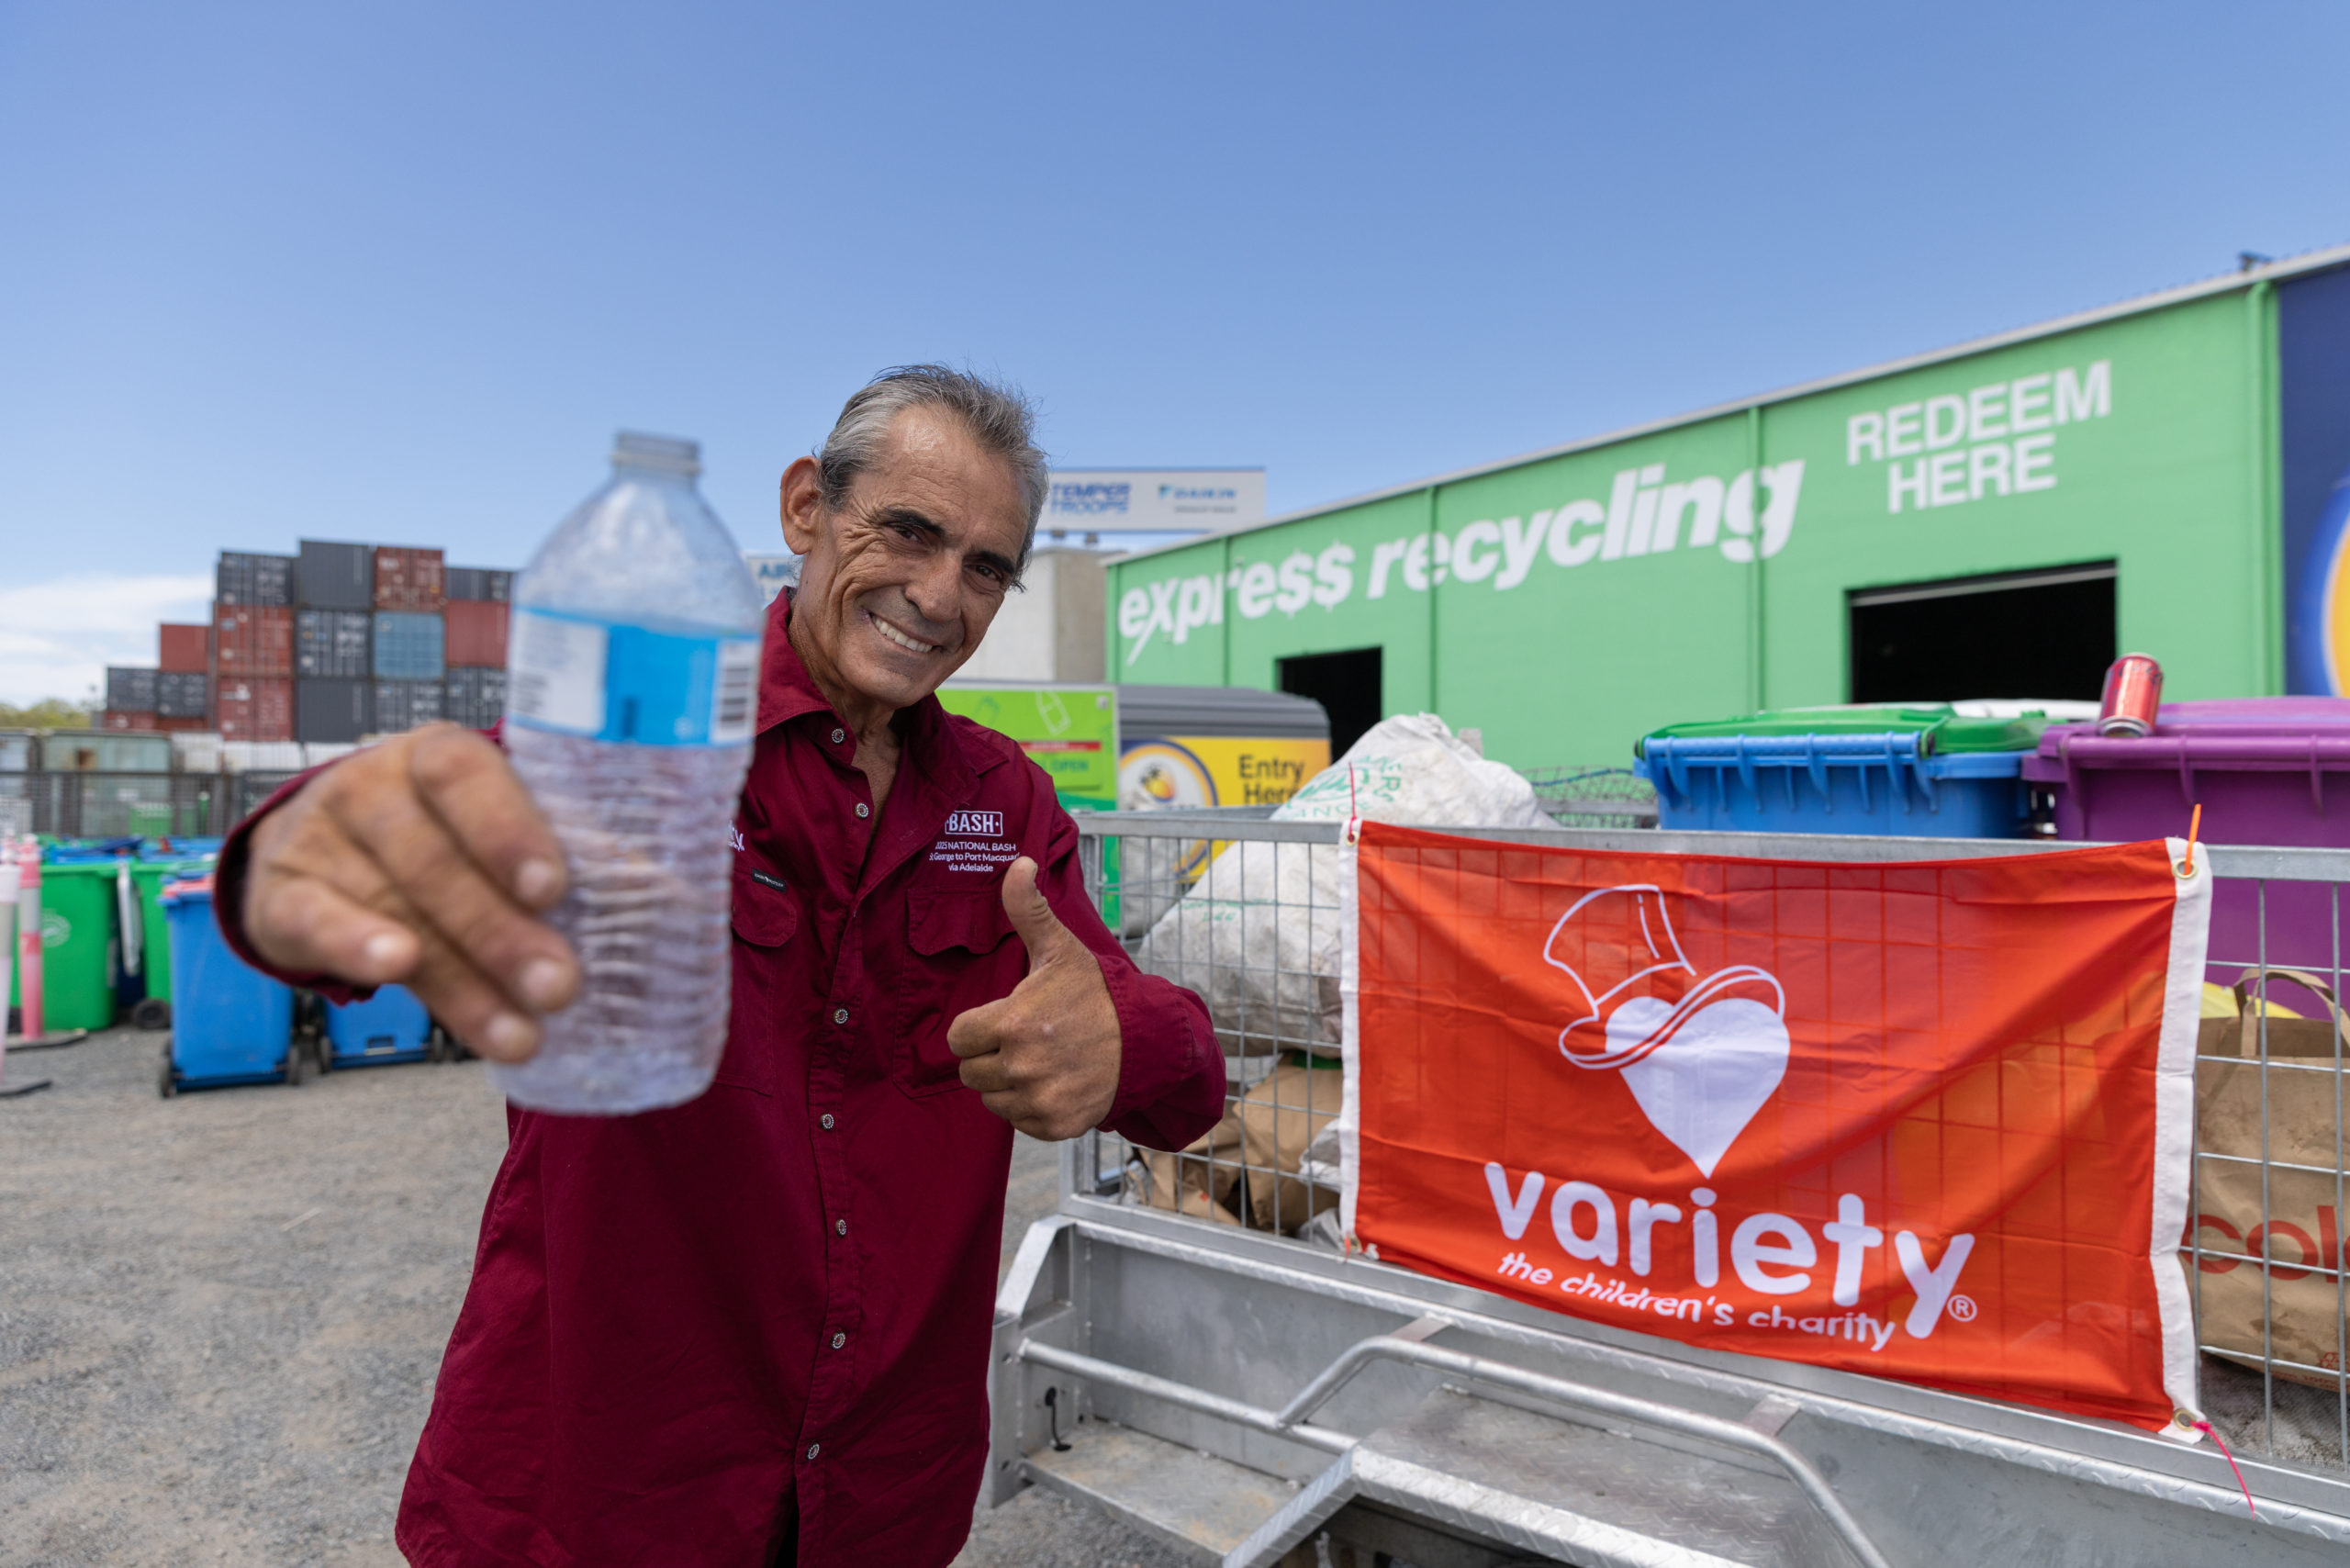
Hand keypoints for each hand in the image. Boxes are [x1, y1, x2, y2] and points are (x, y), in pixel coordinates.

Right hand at [241, 723, 579, 1061]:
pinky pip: (318, 922)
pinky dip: (356, 947)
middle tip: (559, 986)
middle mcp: (373, 785)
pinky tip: (396, 973)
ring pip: (397, 908)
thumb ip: (561, 856)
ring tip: (518, 1031)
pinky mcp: (282, 894)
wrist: (318, 850)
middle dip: (502, 931)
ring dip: (462, 978)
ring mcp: (321, 837)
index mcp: (439, 755)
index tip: (553, 889)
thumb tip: (660, 895)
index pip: (468, 776)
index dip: (508, 829)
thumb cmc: (440, 837)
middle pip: (438, 859)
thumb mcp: (495, 829)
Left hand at [947, 856, 1120, 1138]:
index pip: (958, 1038)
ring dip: (1007, 1084)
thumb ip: (1028, 909)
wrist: (1146, 1040)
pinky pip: (1017, 1121)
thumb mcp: (1060, 950)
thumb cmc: (1096, 994)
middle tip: (1024, 1040)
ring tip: (1040, 1061)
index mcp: (1012, 1022)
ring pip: (991, 1099)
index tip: (1004, 1020)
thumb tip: (1018, 862)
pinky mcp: (1054, 1125)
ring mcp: (1038, 1099)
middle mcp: (1021, 1066)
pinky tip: (1053, 1083)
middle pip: (970, 1072)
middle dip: (990, 1056)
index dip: (977, 1027)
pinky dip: (1030, 1107)